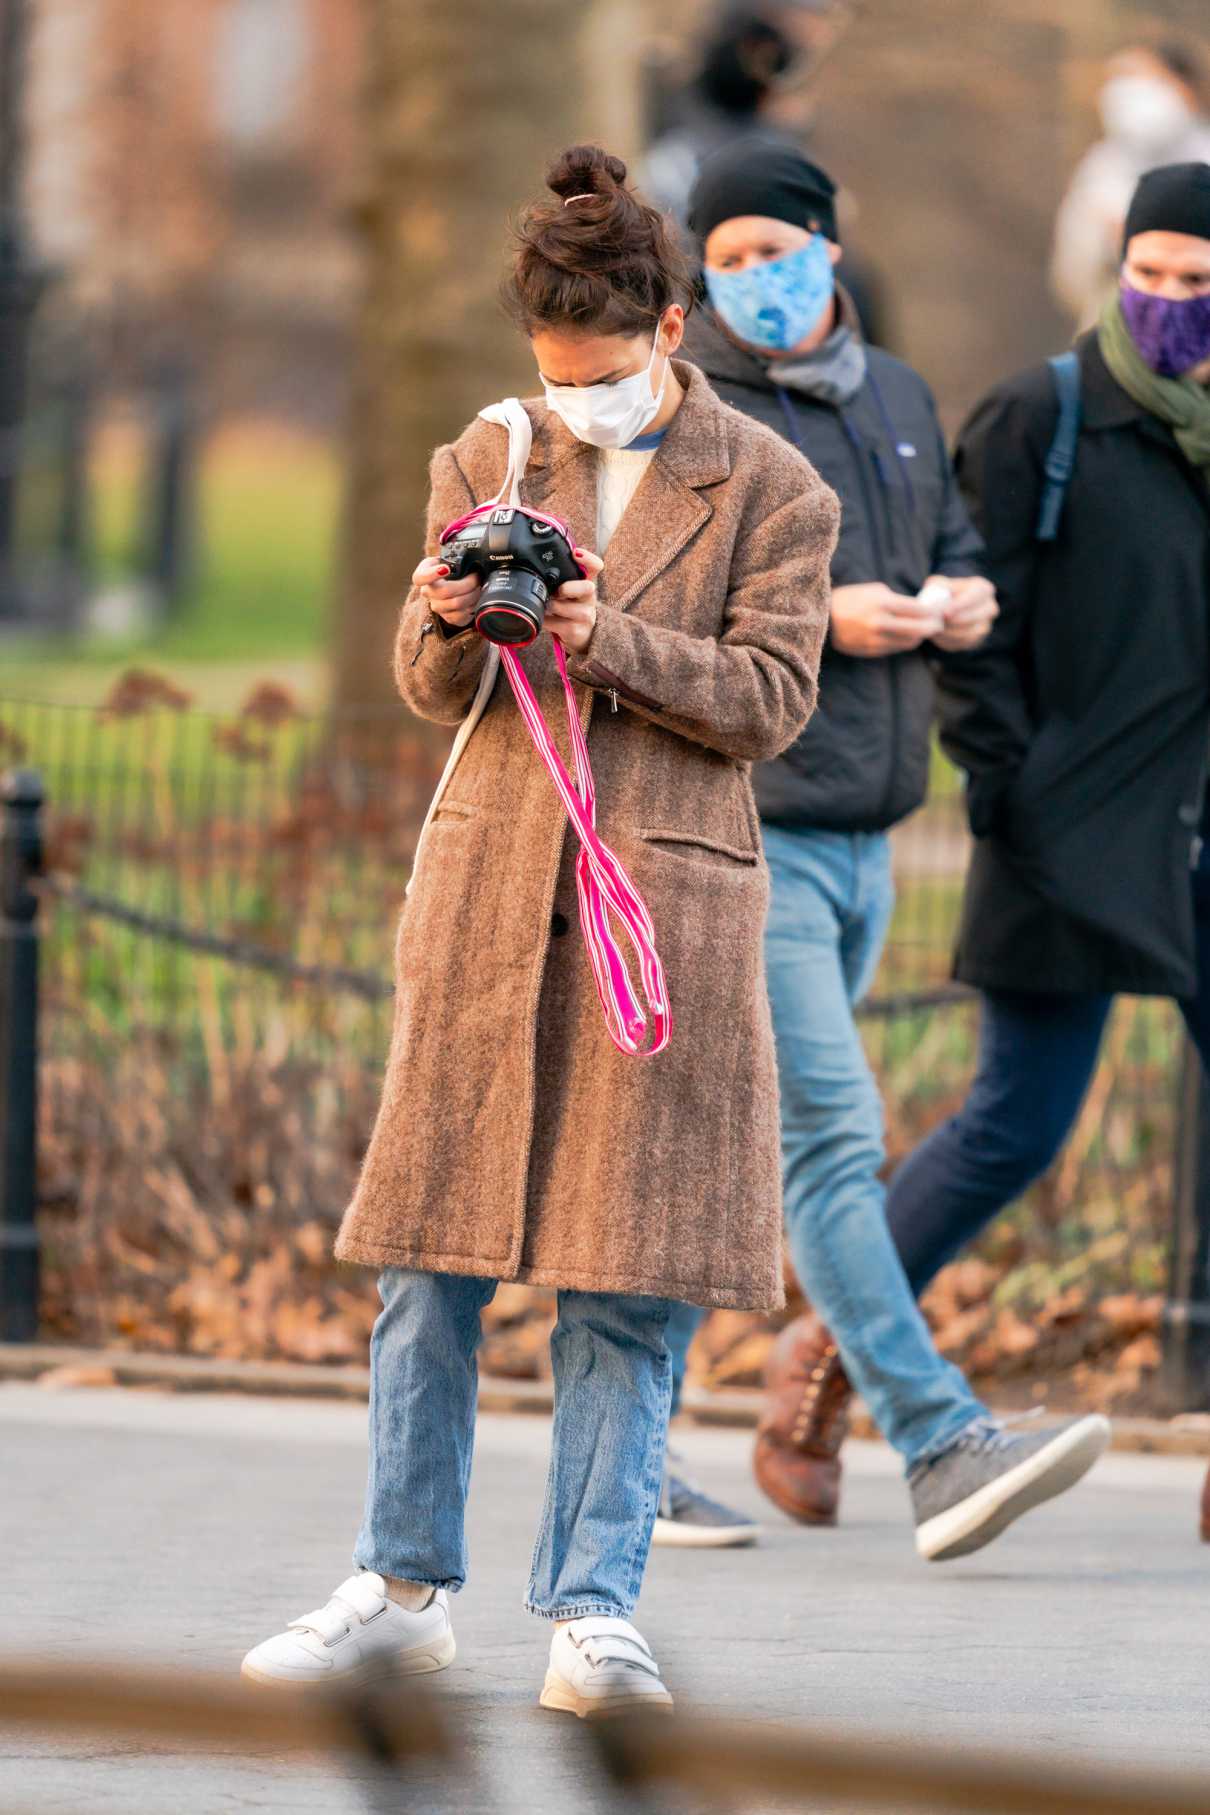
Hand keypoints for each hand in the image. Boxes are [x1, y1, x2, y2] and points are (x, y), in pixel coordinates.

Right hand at [413, 553, 480, 629]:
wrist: (451, 585)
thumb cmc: (450, 570)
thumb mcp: (446, 558)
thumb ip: (452, 555)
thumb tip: (469, 551)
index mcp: (423, 575)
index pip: (420, 577)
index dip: (431, 574)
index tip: (445, 568)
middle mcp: (427, 593)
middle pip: (445, 591)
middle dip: (466, 583)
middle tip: (476, 577)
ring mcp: (437, 607)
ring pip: (456, 603)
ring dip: (472, 594)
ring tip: (479, 587)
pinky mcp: (448, 618)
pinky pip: (461, 615)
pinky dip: (472, 606)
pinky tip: (476, 599)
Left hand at [545, 547, 602, 655]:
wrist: (579, 635)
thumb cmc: (569, 607)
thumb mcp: (567, 590)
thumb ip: (558, 577)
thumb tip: (533, 564)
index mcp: (586, 582)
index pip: (596, 567)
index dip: (588, 559)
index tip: (576, 553)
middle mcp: (589, 598)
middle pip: (588, 587)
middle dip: (568, 588)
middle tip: (557, 592)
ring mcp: (586, 615)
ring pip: (568, 608)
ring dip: (551, 606)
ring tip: (545, 606)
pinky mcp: (577, 631)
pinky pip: (557, 624)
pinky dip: (545, 621)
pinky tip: (543, 619)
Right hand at [829, 582, 946, 657]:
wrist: (824, 618)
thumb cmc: (851, 599)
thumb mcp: (875, 591)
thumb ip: (898, 600)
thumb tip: (920, 609)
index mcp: (883, 603)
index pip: (919, 610)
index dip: (933, 611)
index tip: (939, 611)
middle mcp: (881, 622)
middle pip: (919, 629)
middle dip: (933, 626)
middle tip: (939, 624)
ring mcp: (876, 639)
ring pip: (909, 642)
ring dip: (920, 637)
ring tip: (924, 631)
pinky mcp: (871, 650)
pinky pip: (896, 648)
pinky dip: (905, 642)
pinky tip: (907, 637)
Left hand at [930, 575, 999, 652]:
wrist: (950, 608)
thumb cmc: (945, 593)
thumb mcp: (940, 585)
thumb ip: (936, 588)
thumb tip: (932, 598)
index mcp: (983, 589)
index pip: (975, 596)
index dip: (960, 605)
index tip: (944, 612)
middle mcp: (989, 607)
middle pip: (975, 616)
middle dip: (955, 621)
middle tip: (939, 622)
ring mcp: (986, 625)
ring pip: (969, 632)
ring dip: (950, 632)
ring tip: (935, 627)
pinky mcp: (977, 639)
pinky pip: (963, 642)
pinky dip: (949, 639)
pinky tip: (939, 634)